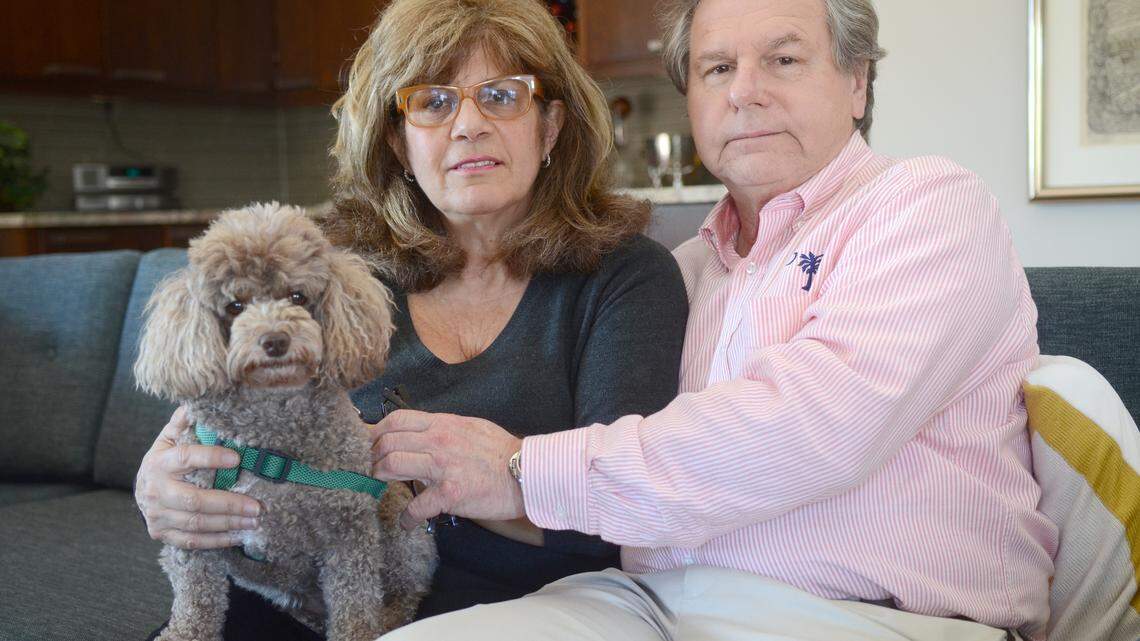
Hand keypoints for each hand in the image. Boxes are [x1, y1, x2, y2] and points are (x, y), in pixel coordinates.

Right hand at [134, 406, 261, 548]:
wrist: (142, 490)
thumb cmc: (164, 460)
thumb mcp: (169, 438)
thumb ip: (184, 422)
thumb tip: (197, 402)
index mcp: (159, 463)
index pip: (185, 458)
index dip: (210, 458)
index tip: (237, 459)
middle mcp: (156, 491)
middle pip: (194, 500)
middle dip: (228, 504)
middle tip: (257, 506)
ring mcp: (157, 515)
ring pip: (196, 523)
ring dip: (229, 523)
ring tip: (255, 520)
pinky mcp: (162, 534)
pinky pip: (192, 541)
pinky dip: (218, 540)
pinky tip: (240, 535)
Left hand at [370, 409, 524, 529]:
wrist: (526, 473)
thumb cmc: (501, 452)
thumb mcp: (470, 426)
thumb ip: (444, 428)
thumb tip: (423, 433)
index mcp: (442, 424)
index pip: (396, 420)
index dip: (376, 432)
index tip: (370, 445)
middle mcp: (438, 441)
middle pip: (387, 443)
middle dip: (373, 458)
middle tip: (372, 469)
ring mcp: (443, 466)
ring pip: (392, 466)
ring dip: (380, 479)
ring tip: (383, 488)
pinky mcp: (450, 493)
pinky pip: (416, 506)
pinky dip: (407, 517)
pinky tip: (407, 522)